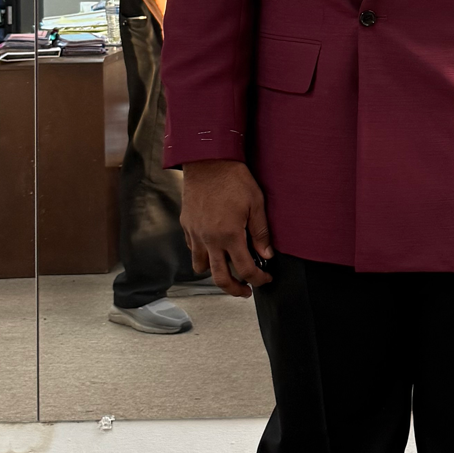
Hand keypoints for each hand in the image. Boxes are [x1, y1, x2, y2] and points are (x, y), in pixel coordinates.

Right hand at [180, 159, 273, 296]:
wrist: (207, 161)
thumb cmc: (234, 179)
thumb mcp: (256, 203)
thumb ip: (261, 232)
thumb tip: (267, 255)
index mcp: (230, 236)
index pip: (245, 269)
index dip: (258, 280)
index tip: (265, 279)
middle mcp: (209, 240)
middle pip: (220, 278)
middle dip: (235, 290)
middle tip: (246, 291)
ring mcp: (195, 234)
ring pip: (201, 267)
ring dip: (215, 272)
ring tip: (227, 268)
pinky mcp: (186, 225)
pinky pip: (193, 249)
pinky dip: (202, 254)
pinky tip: (213, 246)